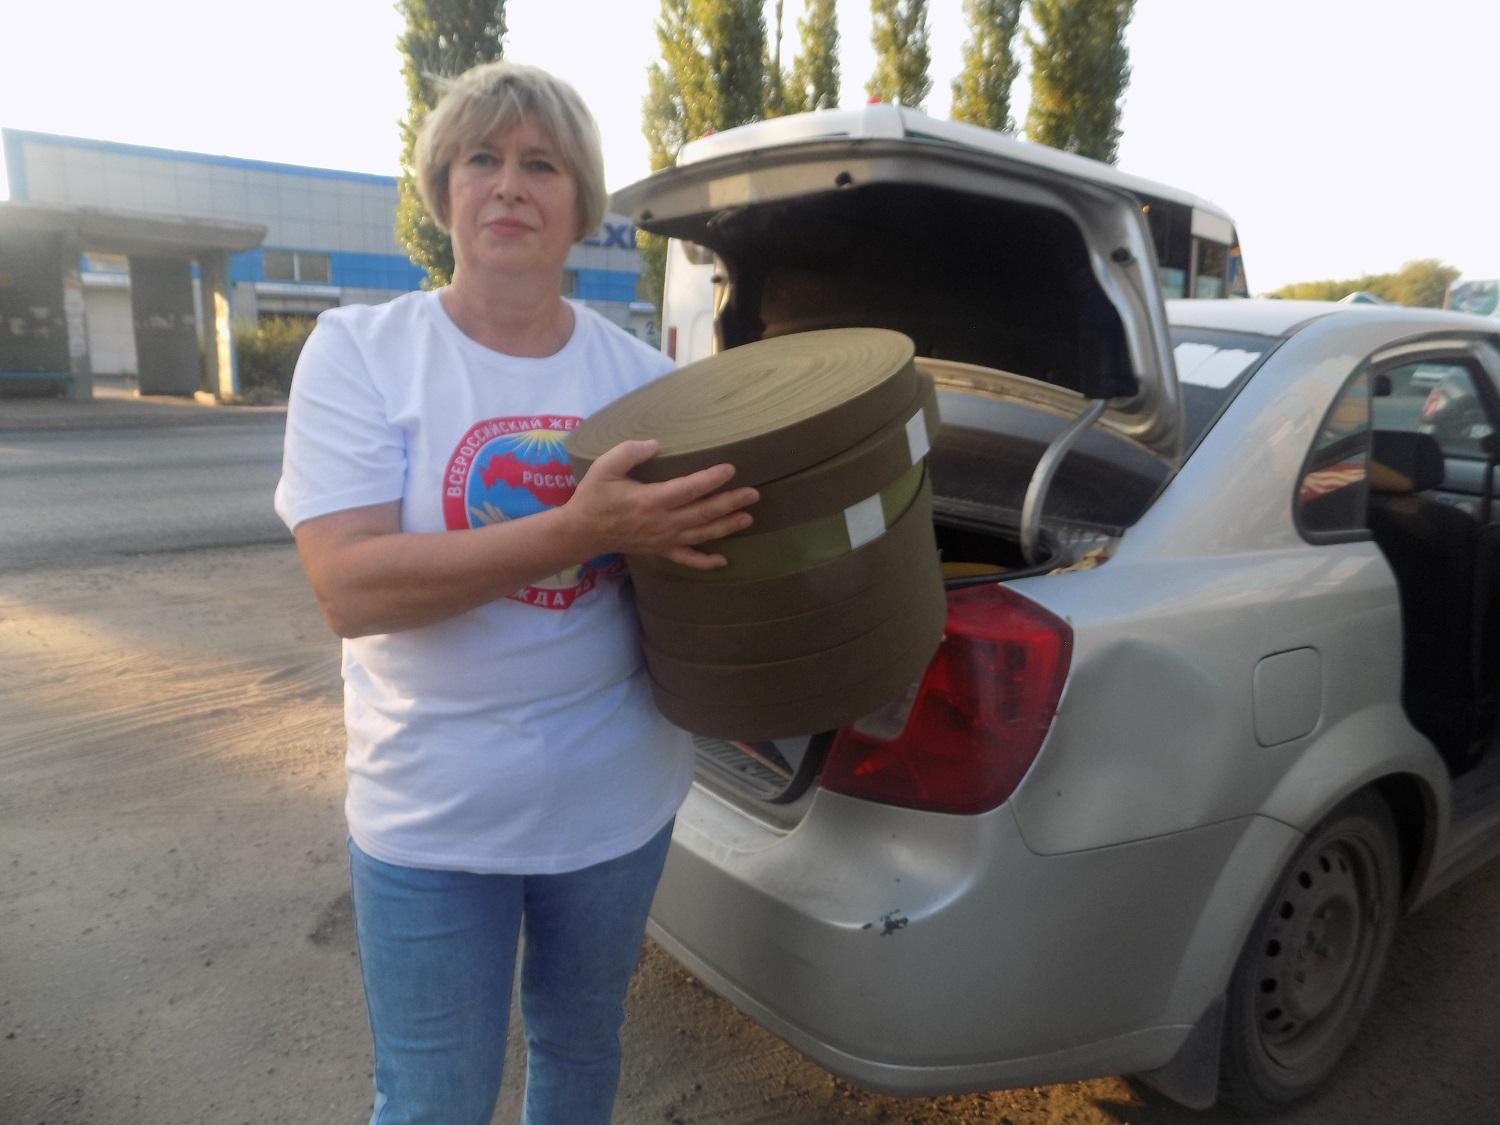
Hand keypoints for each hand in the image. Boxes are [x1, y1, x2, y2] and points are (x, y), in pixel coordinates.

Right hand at [564, 440, 758, 569]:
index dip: (711, 479)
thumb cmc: (594, 496)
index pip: (689, 488)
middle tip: (754, 494)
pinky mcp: (660, 550)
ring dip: (727, 526)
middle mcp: (662, 522)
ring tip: (748, 517)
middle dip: (730, 502)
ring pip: (701, 534)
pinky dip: (706, 562)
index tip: (730, 469)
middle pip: (703, 512)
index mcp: (650, 500)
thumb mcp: (604, 466)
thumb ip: (630, 452)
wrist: (582, 532)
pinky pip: (687, 559)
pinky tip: (723, 561)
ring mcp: (663, 539)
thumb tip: (656, 444)